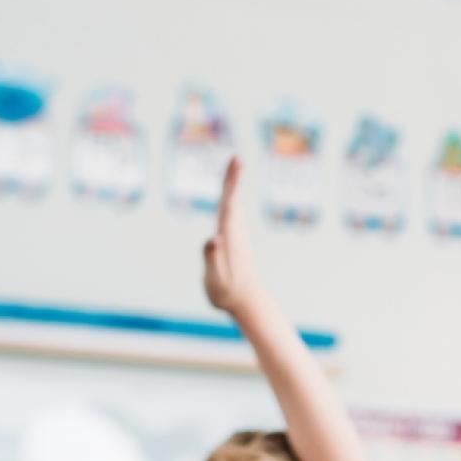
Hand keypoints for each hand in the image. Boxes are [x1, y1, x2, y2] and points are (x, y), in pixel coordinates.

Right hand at [201, 158, 260, 314]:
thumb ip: (213, 259)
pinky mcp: (235, 240)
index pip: (229, 207)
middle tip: (236, 158)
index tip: (237, 167)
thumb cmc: (228, 293)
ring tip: (235, 167)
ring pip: (233, 205)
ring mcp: (237, 236)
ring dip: (233, 185)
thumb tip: (214, 238)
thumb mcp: (216, 280)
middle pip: (232, 201)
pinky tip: (231, 193)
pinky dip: (231, 198)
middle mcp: (236, 233)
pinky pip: (232, 213)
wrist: (247, 302)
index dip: (231, 186)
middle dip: (233, 179)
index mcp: (229, 238)